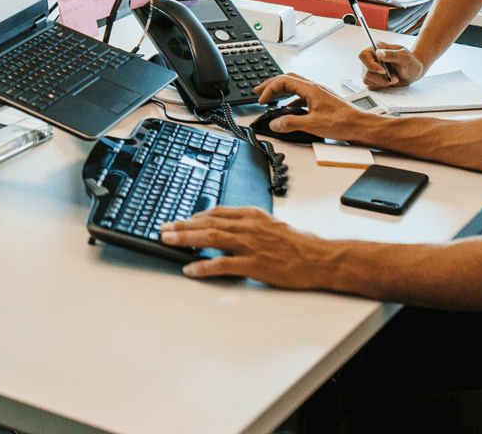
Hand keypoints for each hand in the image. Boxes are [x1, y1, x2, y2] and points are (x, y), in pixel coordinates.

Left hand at [160, 206, 330, 286]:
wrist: (318, 257)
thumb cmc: (297, 243)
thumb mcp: (271, 224)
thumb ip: (248, 224)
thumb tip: (225, 228)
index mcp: (252, 214)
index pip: (216, 212)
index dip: (194, 216)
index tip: (179, 219)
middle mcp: (248, 226)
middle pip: (208, 222)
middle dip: (182, 225)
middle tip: (163, 228)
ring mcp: (250, 244)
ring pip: (211, 238)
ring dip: (186, 239)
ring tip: (168, 241)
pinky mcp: (253, 264)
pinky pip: (222, 264)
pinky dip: (204, 266)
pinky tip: (191, 269)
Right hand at [254, 73, 372, 143]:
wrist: (361, 126)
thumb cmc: (344, 122)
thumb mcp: (313, 125)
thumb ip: (291, 123)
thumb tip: (274, 123)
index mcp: (311, 89)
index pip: (283, 81)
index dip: (269, 89)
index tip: (262, 101)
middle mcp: (315, 88)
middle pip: (288, 79)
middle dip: (271, 85)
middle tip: (259, 92)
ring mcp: (319, 94)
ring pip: (295, 86)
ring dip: (281, 90)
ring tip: (271, 98)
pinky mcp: (322, 101)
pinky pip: (302, 95)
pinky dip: (291, 99)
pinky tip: (289, 108)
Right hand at [358, 42, 425, 89]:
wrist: (413, 71)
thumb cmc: (410, 61)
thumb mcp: (404, 56)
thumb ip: (392, 54)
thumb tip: (378, 53)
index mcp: (377, 48)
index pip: (364, 55)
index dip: (371, 65)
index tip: (383, 71)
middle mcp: (372, 59)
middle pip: (366, 70)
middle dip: (380, 77)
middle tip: (394, 77)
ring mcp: (371, 69)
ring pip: (367, 79)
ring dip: (382, 82)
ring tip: (394, 79)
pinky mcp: (373, 79)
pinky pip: (371, 85)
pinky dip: (381, 86)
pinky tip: (389, 81)